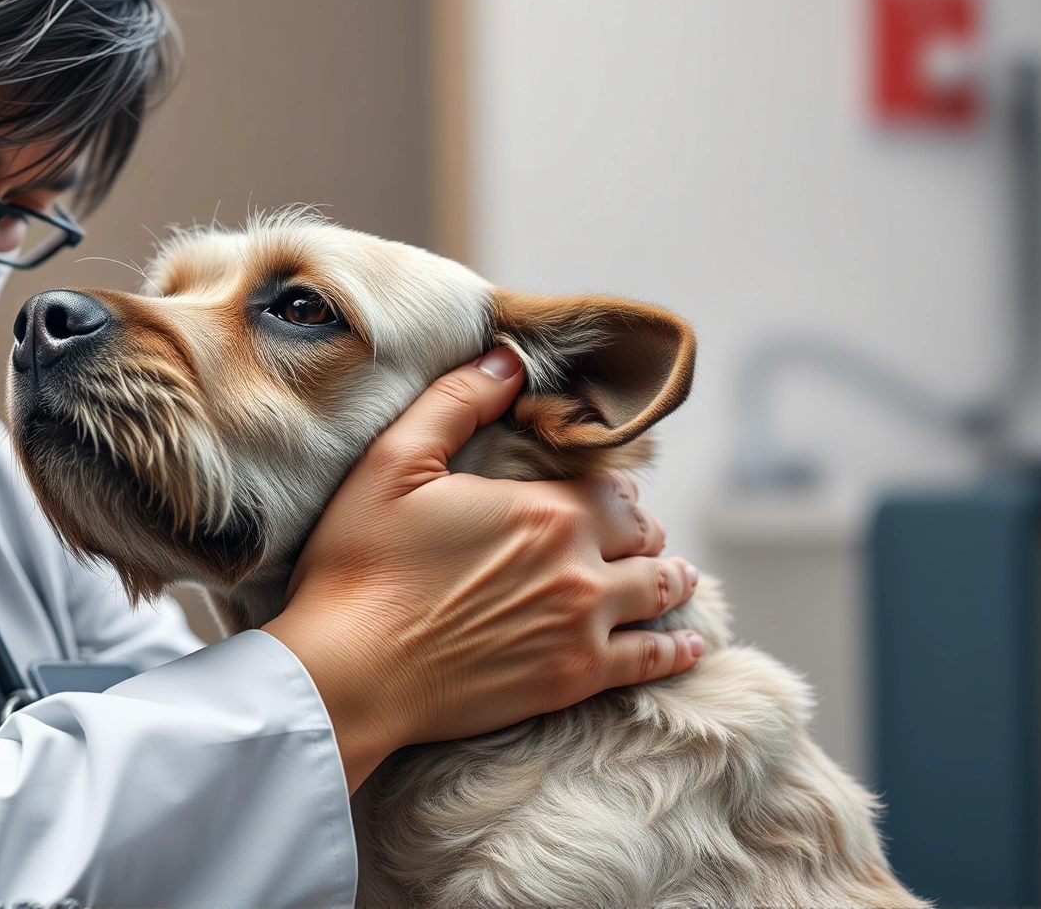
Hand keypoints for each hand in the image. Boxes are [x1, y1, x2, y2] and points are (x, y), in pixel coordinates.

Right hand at [262, 348, 701, 790]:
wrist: (352, 670)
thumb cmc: (362, 564)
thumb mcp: (393, 463)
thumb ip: (455, 402)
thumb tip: (508, 360)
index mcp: (545, 510)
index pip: (613, 489)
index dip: (613, 488)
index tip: (606, 492)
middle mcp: (580, 567)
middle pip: (645, 539)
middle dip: (643, 531)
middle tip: (638, 533)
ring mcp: (583, 630)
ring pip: (659, 594)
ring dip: (671, 579)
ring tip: (677, 575)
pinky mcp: (573, 681)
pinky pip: (652, 660)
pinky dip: (678, 646)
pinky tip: (689, 641)